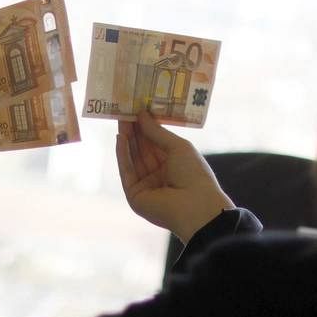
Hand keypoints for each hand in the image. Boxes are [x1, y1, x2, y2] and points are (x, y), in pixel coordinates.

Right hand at [116, 111, 234, 242]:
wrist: (195, 206)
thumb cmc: (194, 174)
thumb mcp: (178, 147)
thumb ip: (157, 132)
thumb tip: (141, 115)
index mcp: (174, 165)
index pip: (156, 143)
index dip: (146, 127)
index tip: (137, 109)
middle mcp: (159, 175)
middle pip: (142, 150)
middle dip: (133, 131)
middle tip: (124, 111)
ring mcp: (146, 186)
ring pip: (133, 159)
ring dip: (126, 140)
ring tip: (120, 120)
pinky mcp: (135, 195)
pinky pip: (127, 172)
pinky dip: (122, 155)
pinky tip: (120, 138)